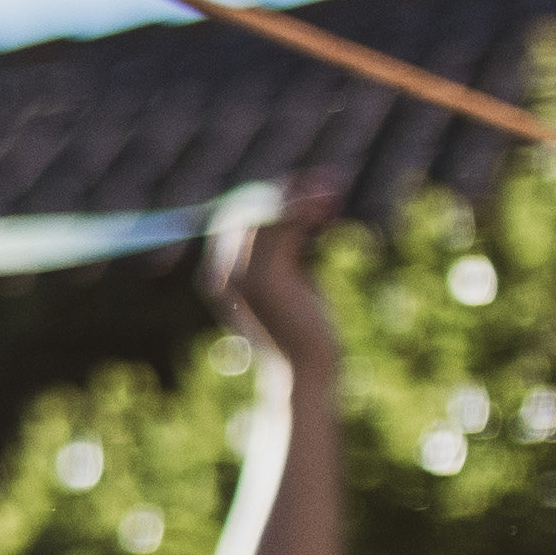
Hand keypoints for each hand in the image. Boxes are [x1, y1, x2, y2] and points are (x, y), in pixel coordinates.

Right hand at [203, 180, 343, 390]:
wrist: (307, 370)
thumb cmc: (306, 330)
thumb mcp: (293, 282)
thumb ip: (289, 250)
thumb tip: (308, 210)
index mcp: (221, 274)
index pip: (235, 218)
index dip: (270, 197)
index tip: (308, 188)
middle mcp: (222, 272)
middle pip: (245, 210)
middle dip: (286, 191)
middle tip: (328, 184)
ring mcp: (239, 275)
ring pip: (264, 214)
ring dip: (302, 198)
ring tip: (334, 196)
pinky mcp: (265, 277)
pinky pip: (282, 227)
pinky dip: (308, 212)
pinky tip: (330, 212)